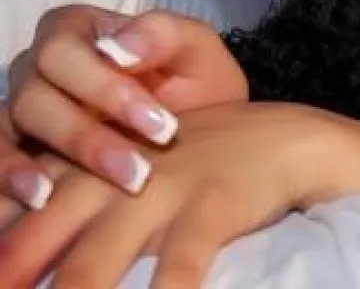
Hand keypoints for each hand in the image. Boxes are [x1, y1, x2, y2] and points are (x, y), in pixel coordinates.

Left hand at [0, 103, 332, 288]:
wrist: (286, 139)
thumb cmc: (203, 164)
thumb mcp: (132, 172)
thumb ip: (74, 203)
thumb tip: (15, 253)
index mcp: (88, 166)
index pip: (20, 209)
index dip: (2, 241)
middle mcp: (115, 176)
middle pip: (43, 232)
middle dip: (14, 265)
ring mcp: (163, 189)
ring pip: (98, 255)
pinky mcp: (211, 205)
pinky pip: (180, 263)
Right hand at [1, 5, 247, 207]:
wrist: (205, 129)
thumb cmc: (195, 82)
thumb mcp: (196, 51)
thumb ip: (162, 33)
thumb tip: (116, 50)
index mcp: (77, 30)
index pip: (63, 50)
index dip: (105, 88)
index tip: (161, 125)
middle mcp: (39, 66)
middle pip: (33, 95)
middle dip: (85, 137)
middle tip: (138, 175)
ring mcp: (21, 108)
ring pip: (10, 130)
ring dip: (36, 167)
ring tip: (59, 197)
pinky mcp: (16, 149)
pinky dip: (7, 178)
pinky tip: (36, 202)